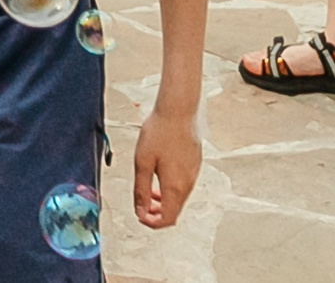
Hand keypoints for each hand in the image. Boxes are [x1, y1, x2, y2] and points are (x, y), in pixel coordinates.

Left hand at [131, 106, 200, 228]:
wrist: (178, 112)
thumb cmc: (159, 132)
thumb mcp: (142, 163)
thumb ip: (141, 190)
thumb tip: (141, 210)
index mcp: (175, 187)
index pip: (168, 219)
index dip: (152, 223)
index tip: (140, 215)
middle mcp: (188, 184)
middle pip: (175, 211)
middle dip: (156, 213)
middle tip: (141, 205)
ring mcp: (193, 175)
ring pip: (179, 199)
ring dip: (163, 201)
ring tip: (148, 191)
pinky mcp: (194, 166)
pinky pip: (182, 186)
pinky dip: (170, 190)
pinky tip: (159, 176)